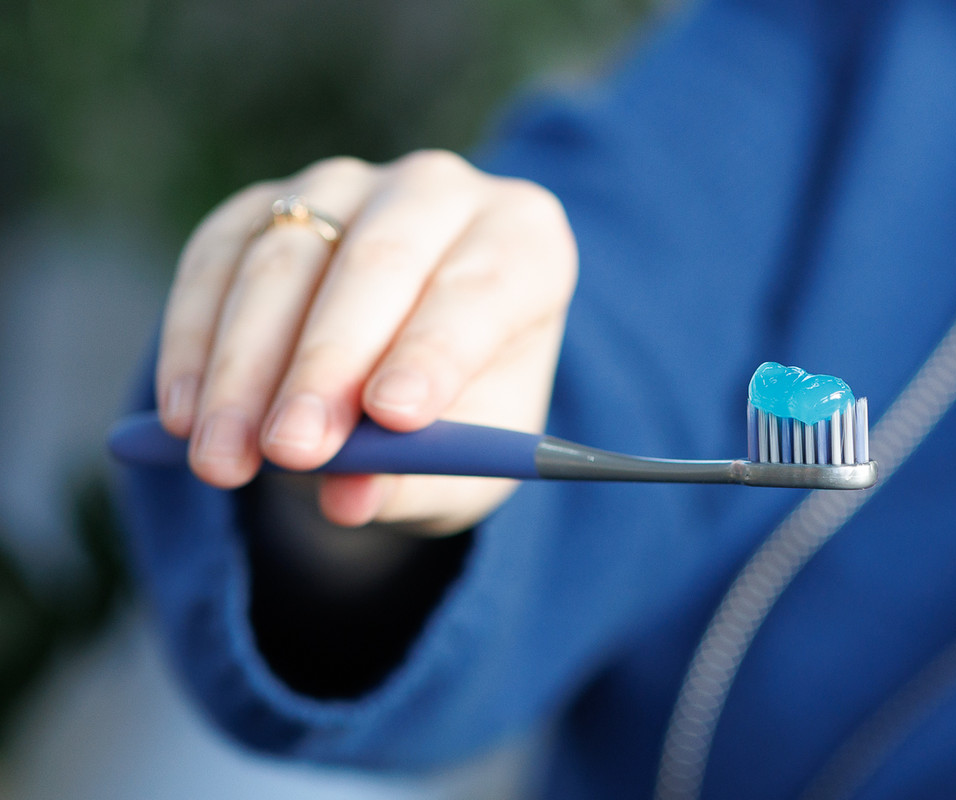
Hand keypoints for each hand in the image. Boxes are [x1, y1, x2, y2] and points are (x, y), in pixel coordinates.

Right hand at [155, 151, 576, 532]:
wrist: (406, 374)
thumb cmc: (458, 414)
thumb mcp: (464, 461)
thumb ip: (418, 478)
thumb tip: (349, 497)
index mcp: (525, 242)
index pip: (486, 285)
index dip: (437, 347)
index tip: (394, 416)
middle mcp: (440, 192)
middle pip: (381, 260)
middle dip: (327, 366)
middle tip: (293, 451)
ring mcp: (348, 186)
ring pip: (285, 260)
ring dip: (245, 368)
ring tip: (223, 461)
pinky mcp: (265, 205)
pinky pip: (216, 258)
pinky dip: (194, 339)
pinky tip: (185, 414)